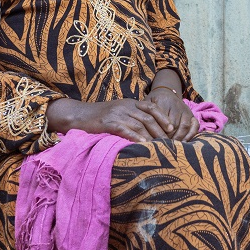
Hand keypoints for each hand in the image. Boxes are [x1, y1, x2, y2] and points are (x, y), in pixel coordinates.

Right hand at [46, 96, 175, 141]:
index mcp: (130, 103)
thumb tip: (147, 130)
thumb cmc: (99, 117)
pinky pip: (125, 130)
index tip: (171, 128)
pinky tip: (143, 144)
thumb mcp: (118, 112)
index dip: (163, 117)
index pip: (151, 108)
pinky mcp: (108, 123)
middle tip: (169, 143)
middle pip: (148, 118)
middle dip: (160, 131)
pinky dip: (136, 137)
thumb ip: (132, 117)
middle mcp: (126, 106)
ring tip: (160, 146)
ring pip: (139, 124)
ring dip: (151, 136)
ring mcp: (117, 114)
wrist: (78, 115)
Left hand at [139, 86, 199, 141]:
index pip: (162, 120)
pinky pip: (195, 125)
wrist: (166, 92)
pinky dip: (191, 135)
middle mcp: (176, 105)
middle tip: (163, 147)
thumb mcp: (146, 104)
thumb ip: (145, 115)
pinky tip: (184, 142)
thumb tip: (141, 130)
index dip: (160, 133)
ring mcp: (185, 110)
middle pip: (174, 125)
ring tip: (173, 146)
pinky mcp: (191, 114)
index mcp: (163, 102)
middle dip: (169, 137)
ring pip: (184, 126)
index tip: (155, 142)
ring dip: (179, 138)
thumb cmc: (153, 101)